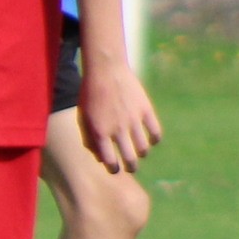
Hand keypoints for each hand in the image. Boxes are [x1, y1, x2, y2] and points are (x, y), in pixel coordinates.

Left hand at [74, 58, 160, 173]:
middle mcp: (117, 129)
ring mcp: (133, 120)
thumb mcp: (83, 116)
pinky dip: (155, 139)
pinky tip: (152, 140)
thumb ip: (90, 137)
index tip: (116, 169)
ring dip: (142, 153)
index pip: (110, 161)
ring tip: (139, 152)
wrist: (105, 69)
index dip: (114, 169)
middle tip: (130, 167)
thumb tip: (100, 156)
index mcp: (100, 132)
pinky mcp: (146, 110)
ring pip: (144, 148)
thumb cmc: (90, 93)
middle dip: (131, 167)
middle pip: (130, 158)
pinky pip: (156, 132)